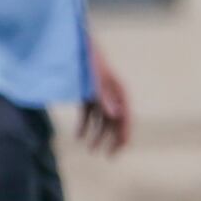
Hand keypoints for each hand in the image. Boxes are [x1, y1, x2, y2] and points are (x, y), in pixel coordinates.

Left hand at [81, 40, 131, 156]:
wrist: (75, 44)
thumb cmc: (87, 60)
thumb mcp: (95, 79)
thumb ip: (104, 97)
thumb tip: (115, 116)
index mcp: (119, 91)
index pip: (126, 117)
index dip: (124, 134)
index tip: (119, 149)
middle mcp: (113, 94)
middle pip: (116, 121)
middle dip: (113, 139)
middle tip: (109, 156)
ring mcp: (101, 95)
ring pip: (103, 120)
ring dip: (98, 135)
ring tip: (91, 150)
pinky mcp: (89, 94)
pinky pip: (90, 114)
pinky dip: (85, 126)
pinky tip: (78, 137)